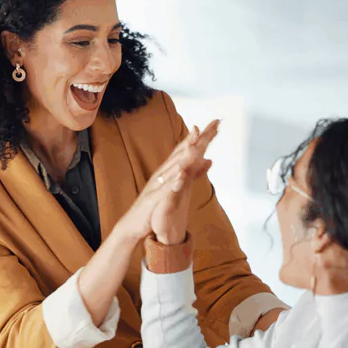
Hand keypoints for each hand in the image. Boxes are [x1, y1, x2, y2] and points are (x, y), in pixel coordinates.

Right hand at [112, 119, 219, 243]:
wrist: (133, 223)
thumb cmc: (154, 205)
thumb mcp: (177, 188)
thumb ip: (191, 173)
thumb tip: (207, 159)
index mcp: (168, 171)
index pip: (186, 150)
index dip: (200, 137)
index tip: (215, 123)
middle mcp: (161, 174)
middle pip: (180, 154)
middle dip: (193, 140)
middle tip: (206, 126)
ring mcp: (156, 186)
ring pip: (172, 169)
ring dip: (183, 157)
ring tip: (194, 145)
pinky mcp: (153, 200)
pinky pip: (164, 191)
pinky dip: (173, 183)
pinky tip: (181, 175)